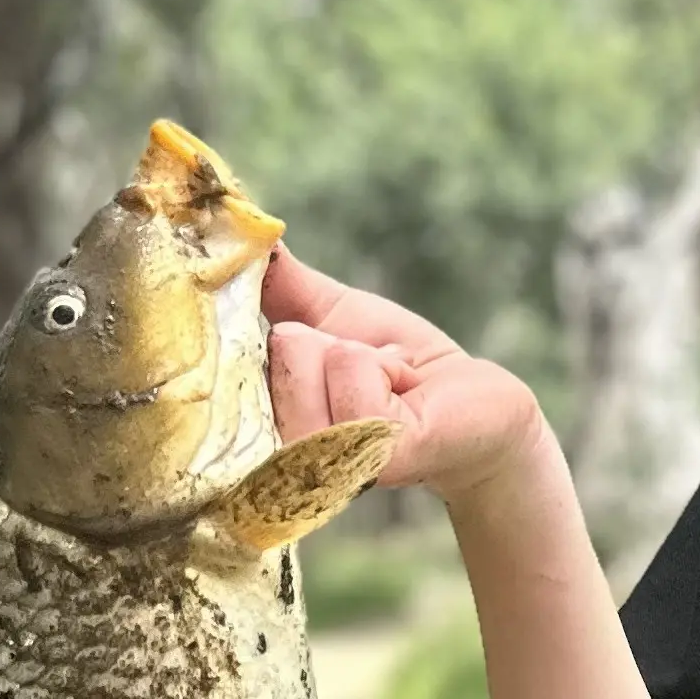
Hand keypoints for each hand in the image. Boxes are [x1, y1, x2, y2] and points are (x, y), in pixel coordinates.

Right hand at [261, 243, 543, 502]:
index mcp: (261, 417)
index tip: (295, 324)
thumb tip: (243, 236)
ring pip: (306, 355)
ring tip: (386, 378)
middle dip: (328, 340)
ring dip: (362, 355)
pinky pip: (351, 373)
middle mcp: (277, 449)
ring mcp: (319, 461)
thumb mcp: (334, 316)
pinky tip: (402, 392)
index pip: (225, 355)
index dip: (246, 319)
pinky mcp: (368, 459)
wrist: (474, 405)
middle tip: (364, 366)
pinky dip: (386, 367)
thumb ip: (281, 285)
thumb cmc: (399, 364)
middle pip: (271, 346)